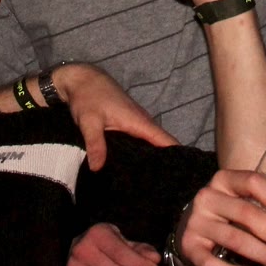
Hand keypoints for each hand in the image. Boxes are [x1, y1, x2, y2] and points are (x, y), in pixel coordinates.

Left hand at [50, 63, 176, 169]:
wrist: (82, 78)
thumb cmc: (88, 96)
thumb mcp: (89, 122)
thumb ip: (96, 144)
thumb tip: (98, 169)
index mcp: (139, 122)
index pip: (166, 141)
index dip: (178, 157)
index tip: (183, 175)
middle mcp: (142, 122)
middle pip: (162, 144)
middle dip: (167, 163)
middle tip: (168, 187)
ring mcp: (136, 122)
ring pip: (152, 142)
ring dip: (155, 157)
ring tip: (155, 181)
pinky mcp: (128, 123)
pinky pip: (142, 139)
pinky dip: (143, 151)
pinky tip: (137, 167)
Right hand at [177, 170, 265, 265]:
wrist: (195, 232)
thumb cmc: (233, 217)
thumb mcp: (256, 208)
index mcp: (226, 180)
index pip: (252, 181)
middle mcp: (207, 197)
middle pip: (245, 213)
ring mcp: (196, 222)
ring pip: (233, 239)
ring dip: (262, 254)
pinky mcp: (189, 246)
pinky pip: (211, 263)